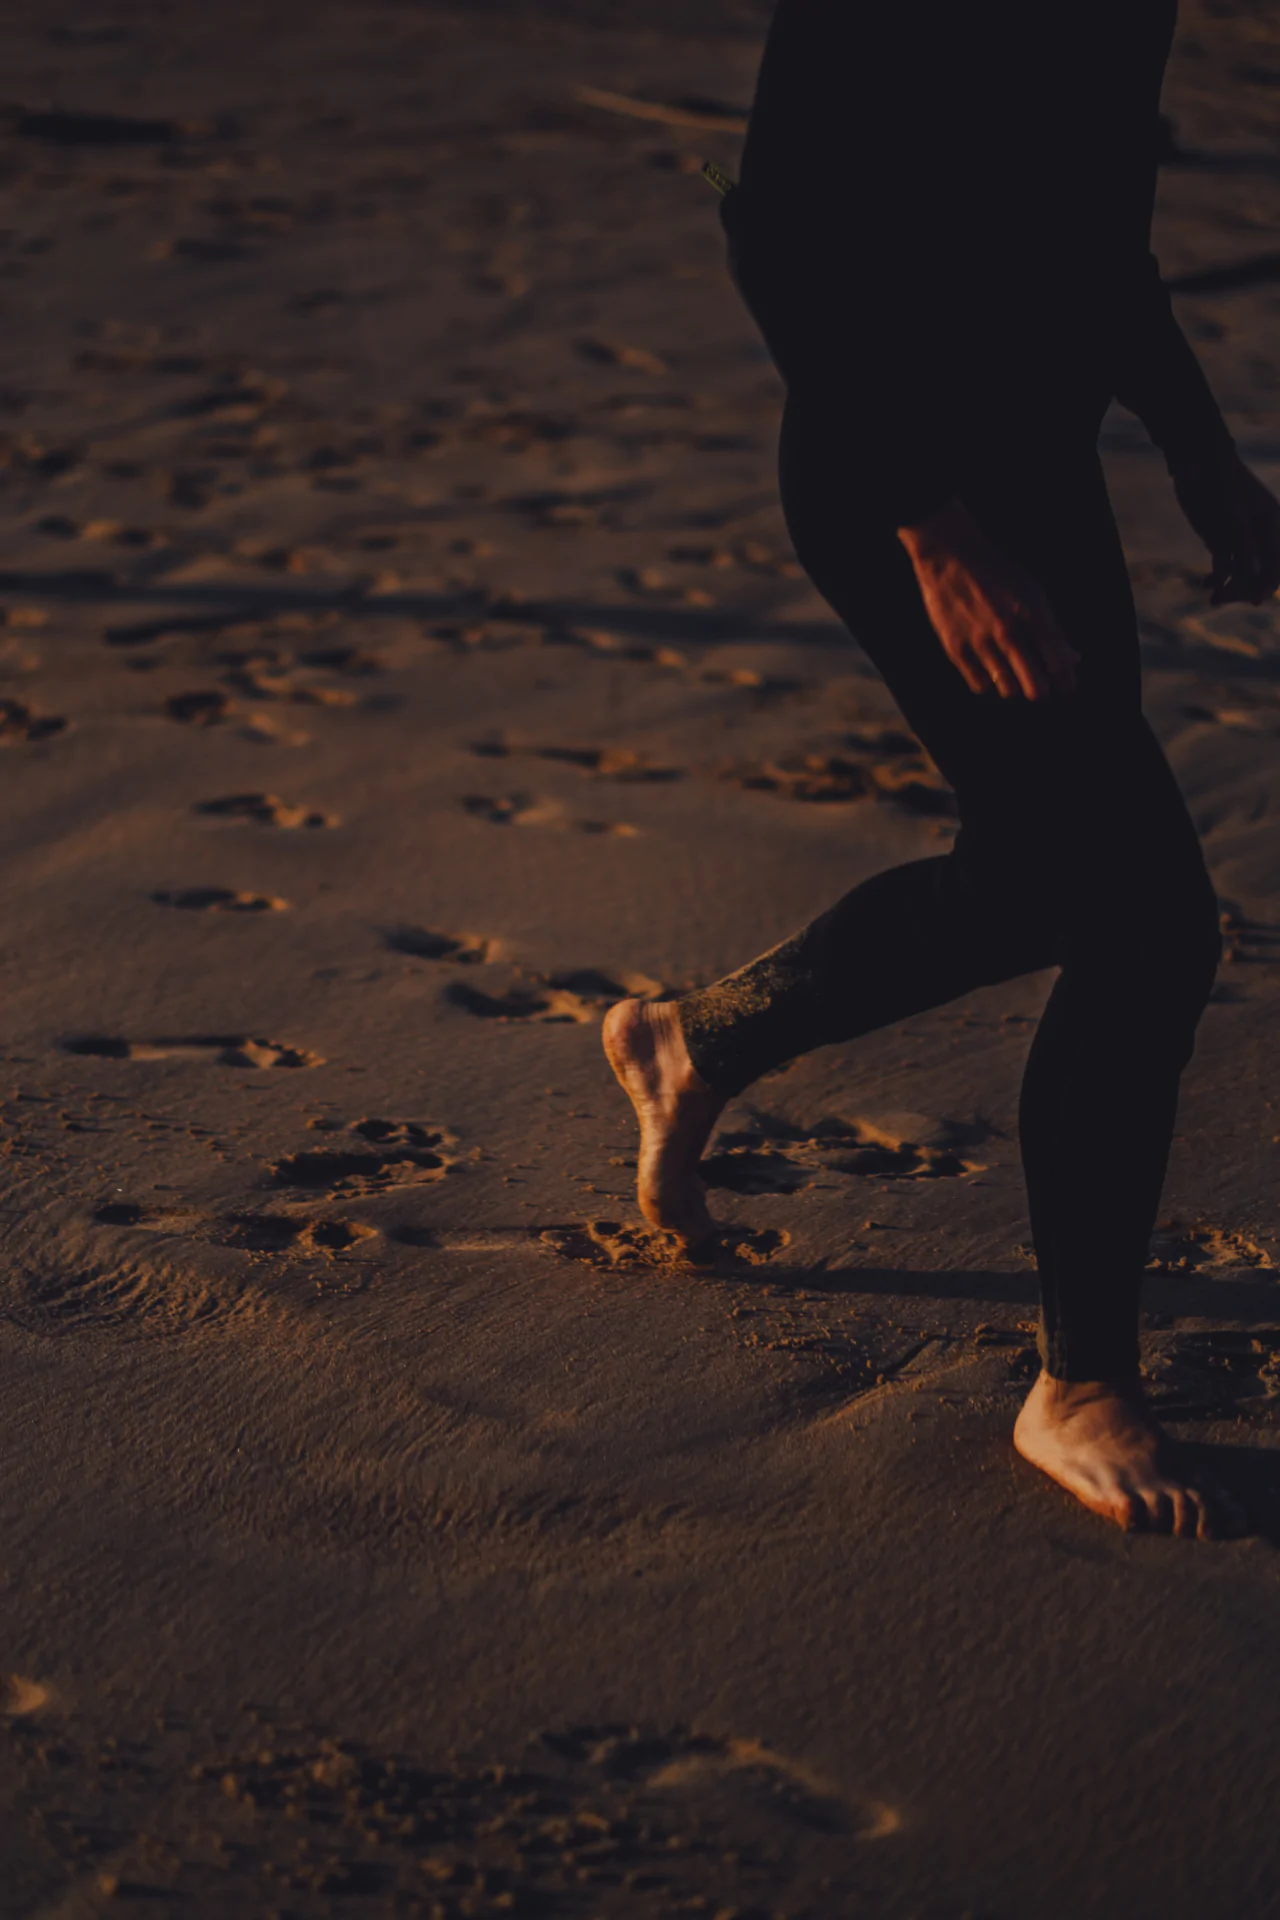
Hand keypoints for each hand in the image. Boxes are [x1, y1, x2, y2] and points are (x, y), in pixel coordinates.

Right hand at [897, 499, 1079, 699]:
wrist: (950, 555)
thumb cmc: (997, 572)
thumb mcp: (1032, 591)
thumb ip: (1052, 627)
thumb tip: (1073, 660)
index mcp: (1033, 614)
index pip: (1057, 663)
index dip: (1065, 681)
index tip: (1065, 687)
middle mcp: (1009, 631)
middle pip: (1035, 685)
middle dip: (1042, 692)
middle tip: (1040, 691)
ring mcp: (981, 641)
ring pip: (1008, 689)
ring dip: (1015, 688)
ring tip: (1014, 680)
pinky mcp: (956, 648)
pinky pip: (980, 685)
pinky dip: (988, 684)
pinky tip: (989, 672)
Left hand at [1172, 450, 1279, 605]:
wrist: (1197, 464)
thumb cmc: (1220, 483)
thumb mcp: (1234, 514)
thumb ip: (1245, 544)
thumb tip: (1255, 574)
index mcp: (1272, 525)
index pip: (1278, 562)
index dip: (1269, 582)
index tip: (1255, 600)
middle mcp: (1260, 534)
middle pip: (1260, 571)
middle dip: (1244, 588)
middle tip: (1221, 599)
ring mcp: (1241, 538)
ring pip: (1242, 572)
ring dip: (1229, 587)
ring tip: (1212, 598)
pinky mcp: (1222, 540)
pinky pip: (1225, 566)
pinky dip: (1217, 578)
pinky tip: (1206, 585)